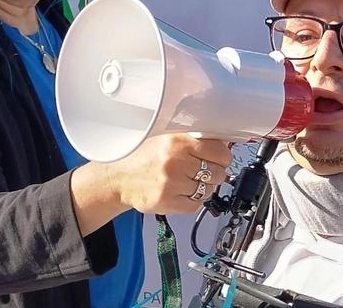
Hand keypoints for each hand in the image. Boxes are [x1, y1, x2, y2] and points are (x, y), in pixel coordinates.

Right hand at [105, 134, 230, 213]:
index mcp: (176, 140)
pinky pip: (196, 204)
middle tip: (203, 169)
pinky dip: (192, 200)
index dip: (222, 155)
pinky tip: (181, 191)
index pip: (219, 151)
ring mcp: (171, 184)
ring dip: (203, 187)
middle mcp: (175, 162)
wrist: (118, 178)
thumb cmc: (143, 156)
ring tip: (188, 180)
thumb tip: (224, 143)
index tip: (219, 157)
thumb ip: (193, 139)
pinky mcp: (168, 203)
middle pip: (217, 172)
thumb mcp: (166, 137)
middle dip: (214, 172)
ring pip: (208, 190)